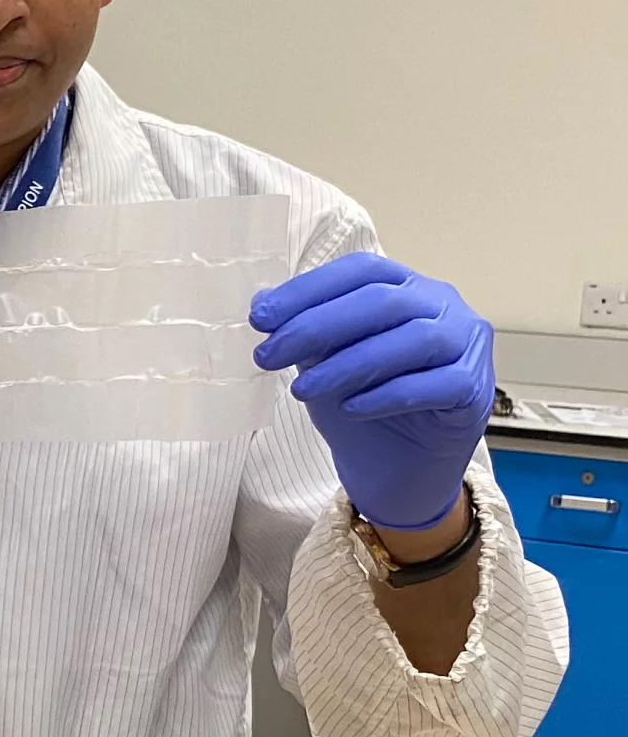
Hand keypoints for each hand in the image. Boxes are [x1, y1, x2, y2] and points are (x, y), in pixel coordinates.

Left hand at [251, 253, 492, 530]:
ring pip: (413, 339)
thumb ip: (302, 328)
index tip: (259, 318)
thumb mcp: (321, 360)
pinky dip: (388, 394)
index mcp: (405, 285)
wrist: (398, 465)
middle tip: (268, 356)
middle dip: (315, 327)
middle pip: (381, 301)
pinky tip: (350, 409)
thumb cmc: (361, 401)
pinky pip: (436, 384)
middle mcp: (442, 304)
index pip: (359, 271)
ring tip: (302, 390)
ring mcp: (467, 344)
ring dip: (348, 364)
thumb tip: (261, 301)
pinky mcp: (476, 388)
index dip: (307, 291)